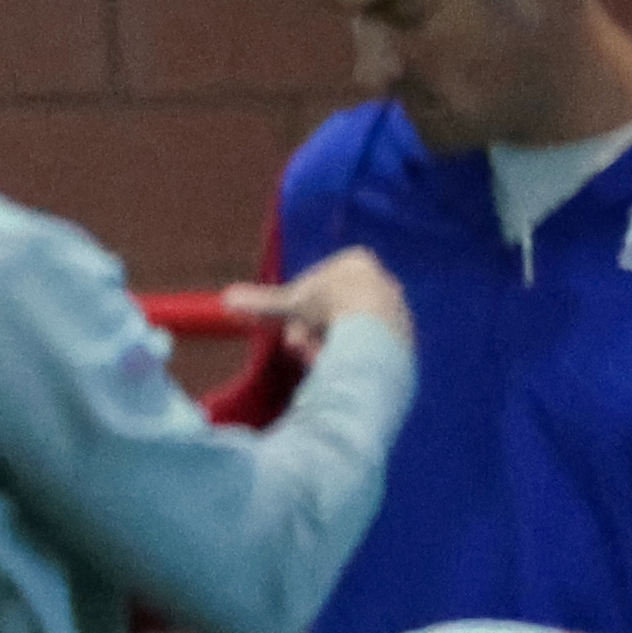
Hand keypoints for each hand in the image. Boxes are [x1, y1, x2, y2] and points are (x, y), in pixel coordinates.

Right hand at [219, 248, 411, 363]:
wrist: (373, 328)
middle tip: (302, 351)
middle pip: (336, 310)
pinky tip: (343, 370)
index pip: (321, 284)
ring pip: (351, 331)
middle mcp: (381, 281)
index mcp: (355, 263)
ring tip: (320, 363)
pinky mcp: (404, 337)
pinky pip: (368, 349)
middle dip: (314, 333)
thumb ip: (262, 303)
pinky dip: (352, 359)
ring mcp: (396, 309)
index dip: (300, 309)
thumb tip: (227, 298)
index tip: (291, 330)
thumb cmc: (329, 306)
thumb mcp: (290, 304)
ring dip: (330, 348)